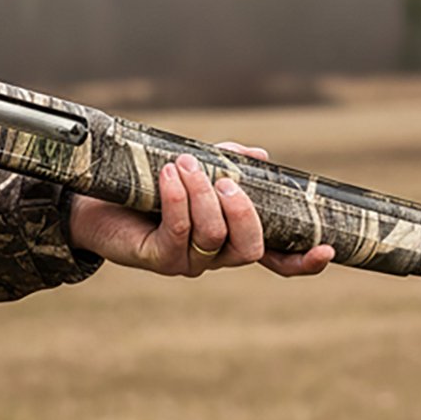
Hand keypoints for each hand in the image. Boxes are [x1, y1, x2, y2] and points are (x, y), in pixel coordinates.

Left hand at [68, 146, 334, 277]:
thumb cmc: (149, 184)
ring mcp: (188, 261)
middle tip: (226, 181)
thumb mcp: (194, 166)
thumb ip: (227, 162)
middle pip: (250, 249)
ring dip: (203, 195)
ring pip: (213, 236)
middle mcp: (215, 255)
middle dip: (244, 213)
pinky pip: (179, 232)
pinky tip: (170, 174)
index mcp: (232, 236)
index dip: (303, 260)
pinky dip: (179, 198)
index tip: (327, 249)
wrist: (93, 201)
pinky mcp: (158, 258)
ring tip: (185, 164)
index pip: (276, 259)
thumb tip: (260, 157)